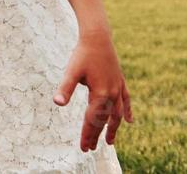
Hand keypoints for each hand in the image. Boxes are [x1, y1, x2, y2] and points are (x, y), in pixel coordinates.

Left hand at [54, 31, 131, 151]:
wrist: (98, 37)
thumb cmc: (83, 54)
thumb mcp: (71, 72)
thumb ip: (65, 88)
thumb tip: (57, 103)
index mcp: (100, 94)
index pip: (93, 120)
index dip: (88, 135)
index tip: (84, 148)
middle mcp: (112, 94)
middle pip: (104, 120)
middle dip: (97, 135)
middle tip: (91, 148)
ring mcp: (118, 88)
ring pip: (117, 114)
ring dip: (113, 128)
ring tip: (110, 142)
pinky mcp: (120, 81)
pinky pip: (126, 100)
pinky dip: (127, 110)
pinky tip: (129, 120)